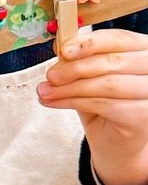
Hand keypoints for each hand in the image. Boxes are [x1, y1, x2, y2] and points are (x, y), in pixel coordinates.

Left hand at [38, 27, 147, 184]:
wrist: (115, 144)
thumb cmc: (105, 108)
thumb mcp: (89, 78)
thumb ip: (79, 62)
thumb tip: (60, 46)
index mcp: (143, 51)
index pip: (119, 39)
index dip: (90, 43)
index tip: (63, 50)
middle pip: (112, 61)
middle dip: (75, 68)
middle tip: (50, 76)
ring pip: (107, 84)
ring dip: (70, 87)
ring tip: (46, 92)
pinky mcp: (143, 115)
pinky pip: (105, 104)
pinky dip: (75, 102)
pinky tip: (56, 102)